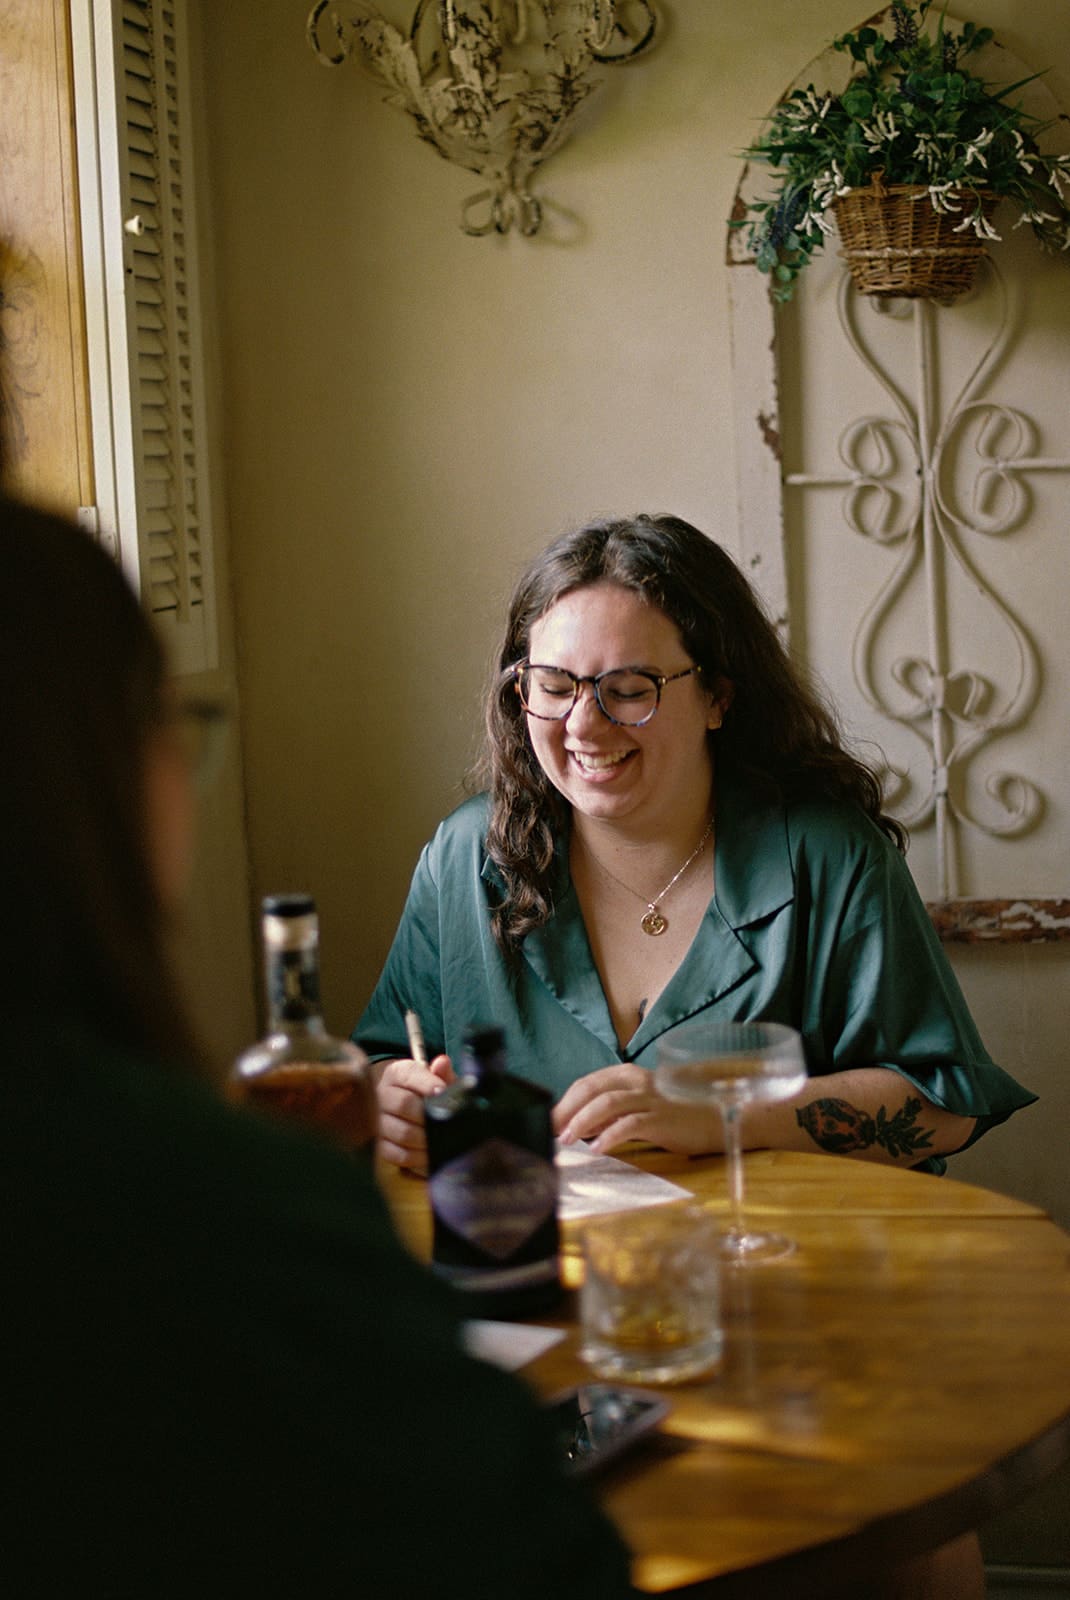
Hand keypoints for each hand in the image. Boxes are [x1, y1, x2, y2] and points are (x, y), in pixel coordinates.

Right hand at [377, 1054, 454, 1173]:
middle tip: (443, 1122)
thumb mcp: (436, 1079)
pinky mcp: (378, 1144)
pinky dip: (416, 1157)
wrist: (407, 1106)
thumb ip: (442, 1073)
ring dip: (425, 1139)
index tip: (442, 1092)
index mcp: (397, 1073)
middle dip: (428, 1116)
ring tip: (439, 1140)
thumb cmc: (426, 1092)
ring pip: (401, 1132)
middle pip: (404, 1104)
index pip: (410, 1074)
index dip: (427, 1084)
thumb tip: (442, 1062)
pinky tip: (428, 1153)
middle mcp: (382, 1094)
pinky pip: (396, 1154)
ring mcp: (377, 1120)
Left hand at [552, 1063, 722, 1156]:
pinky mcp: (661, 1118)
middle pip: (591, 1090)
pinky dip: (609, 1137)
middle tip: (550, 1131)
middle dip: (565, 1111)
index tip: (548, 1121)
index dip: (564, 1103)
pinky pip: (629, 1125)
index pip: (586, 1084)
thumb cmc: (674, 1114)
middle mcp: (636, 1080)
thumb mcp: (638, 1107)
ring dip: (581, 1122)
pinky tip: (597, 1150)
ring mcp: (649, 1098)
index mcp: (627, 1074)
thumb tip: (578, 1126)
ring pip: (606, 1103)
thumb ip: (610, 1113)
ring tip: (567, 1140)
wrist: (717, 1117)